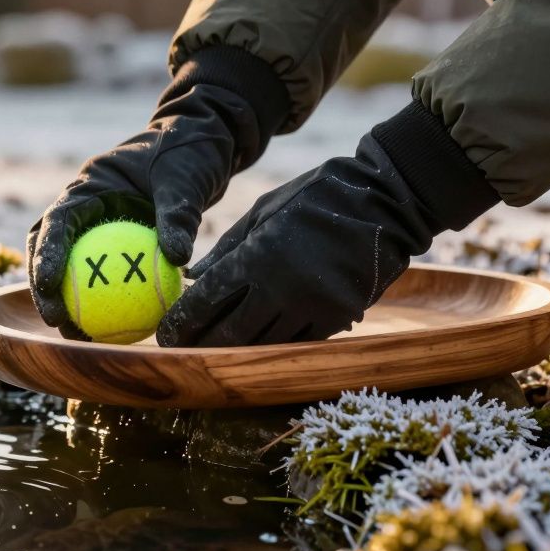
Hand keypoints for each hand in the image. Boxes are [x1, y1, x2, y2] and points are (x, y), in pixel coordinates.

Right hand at [27, 58, 281, 336]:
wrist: (202, 143)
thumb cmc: (189, 152)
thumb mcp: (186, 181)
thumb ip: (179, 215)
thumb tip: (178, 260)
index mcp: (89, 186)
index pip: (57, 221)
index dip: (45, 254)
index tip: (50, 286)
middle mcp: (85, 207)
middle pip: (49, 250)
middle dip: (44, 287)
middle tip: (58, 322)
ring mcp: (97, 226)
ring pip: (70, 266)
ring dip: (69, 300)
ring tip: (79, 335)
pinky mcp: (115, 244)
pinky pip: (104, 275)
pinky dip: (105, 301)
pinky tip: (113, 331)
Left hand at [157, 133, 440, 346]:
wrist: (383, 202)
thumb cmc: (314, 199)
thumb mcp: (264, 213)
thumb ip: (228, 249)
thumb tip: (193, 276)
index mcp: (258, 257)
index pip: (208, 301)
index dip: (183, 322)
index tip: (166, 334)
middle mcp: (282, 289)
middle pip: (230, 333)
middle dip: (202, 344)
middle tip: (184, 351)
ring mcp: (312, 308)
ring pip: (262, 344)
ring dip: (234, 350)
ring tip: (213, 351)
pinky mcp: (337, 318)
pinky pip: (296, 342)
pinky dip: (273, 343)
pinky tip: (255, 344)